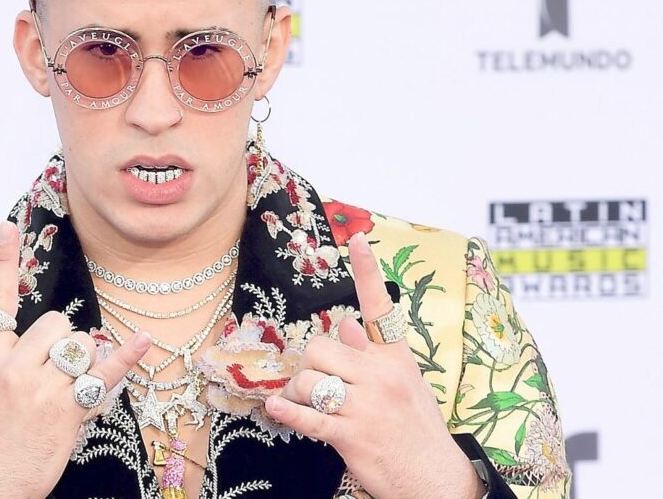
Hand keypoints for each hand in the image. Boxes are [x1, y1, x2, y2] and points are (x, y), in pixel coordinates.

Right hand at [0, 221, 151, 498]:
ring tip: (64, 391)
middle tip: (53, 373)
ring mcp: (41, 388)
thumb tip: (50, 335)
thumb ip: (9, 357)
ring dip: (82, 362)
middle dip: (64, 340)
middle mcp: (13, 367)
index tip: (10, 227)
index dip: (4, 261)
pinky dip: (127, 356)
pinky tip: (143, 340)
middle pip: (57, 323)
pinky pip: (104, 374)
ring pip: (81, 346)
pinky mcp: (68, 409)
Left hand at [264, 233, 482, 498]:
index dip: (367, 269)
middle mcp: (381, 374)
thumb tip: (344, 322)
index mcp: (395, 356)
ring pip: (309, 381)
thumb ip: (371, 351)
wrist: (436, 478)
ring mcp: (366, 405)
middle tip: (313, 383)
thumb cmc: (415, 426)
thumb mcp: (402, 382)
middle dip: (308, 365)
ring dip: (299, 394)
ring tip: (309, 406)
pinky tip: (277, 409)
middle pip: (320, 348)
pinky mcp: (351, 435)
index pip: (379, 306)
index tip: (356, 237)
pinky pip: (307, 416)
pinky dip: (287, 413)